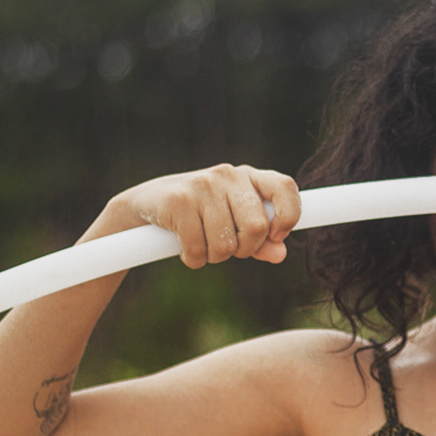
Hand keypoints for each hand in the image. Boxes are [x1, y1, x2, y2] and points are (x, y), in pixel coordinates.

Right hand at [87, 164, 301, 268]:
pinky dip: (194, 260)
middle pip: (257, 227)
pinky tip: (187, 250)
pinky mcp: (179, 201)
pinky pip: (198, 249)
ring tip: (203, 245)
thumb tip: (281, 254)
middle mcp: (228, 175)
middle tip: (228, 249)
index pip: (285, 188)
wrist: (146, 204)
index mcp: (248, 177)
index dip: (289, 216)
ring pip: (226, 245)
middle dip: (244, 250)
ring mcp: (203, 185)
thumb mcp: (233, 223)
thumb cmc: (199, 215)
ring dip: (214, 257)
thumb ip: (261, 240)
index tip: (276, 236)